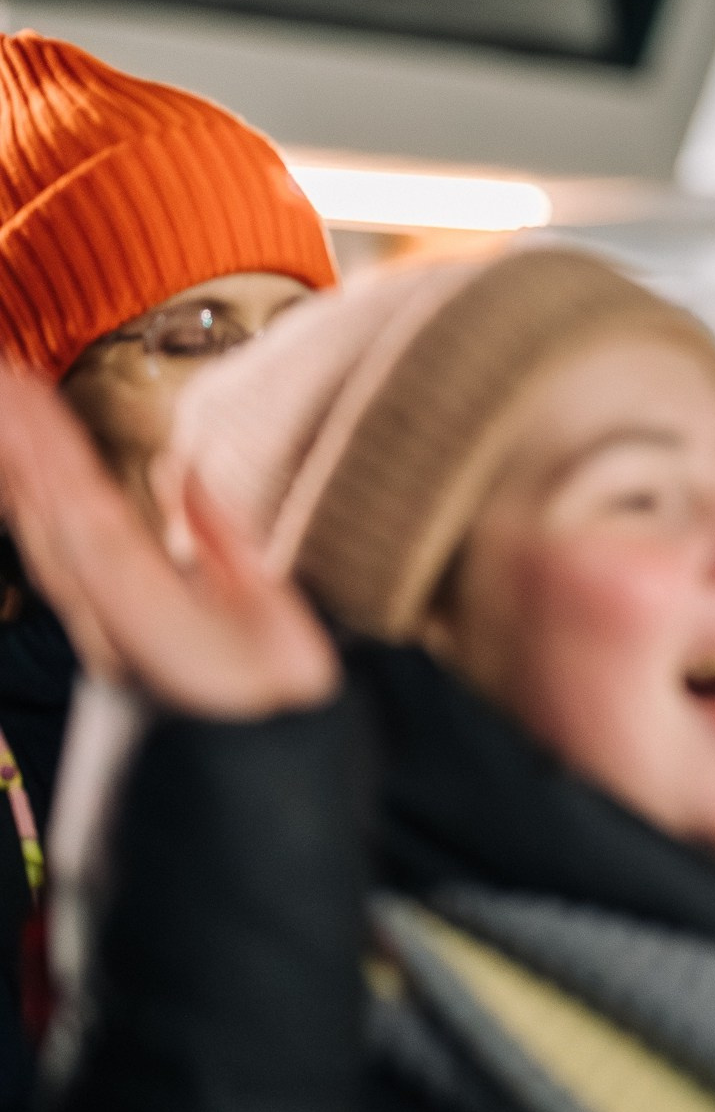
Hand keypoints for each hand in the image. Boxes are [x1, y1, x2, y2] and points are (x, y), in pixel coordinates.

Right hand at [0, 364, 336, 717]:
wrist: (289, 734)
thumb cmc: (271, 681)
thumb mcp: (251, 587)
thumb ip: (215, 530)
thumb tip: (181, 470)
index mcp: (134, 586)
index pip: (78, 500)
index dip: (46, 448)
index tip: (24, 391)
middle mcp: (106, 592)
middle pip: (45, 498)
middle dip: (17, 439)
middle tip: (1, 377)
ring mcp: (110, 596)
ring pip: (52, 502)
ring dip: (24, 444)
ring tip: (7, 386)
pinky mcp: (127, 603)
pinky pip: (84, 528)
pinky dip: (54, 480)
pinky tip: (38, 440)